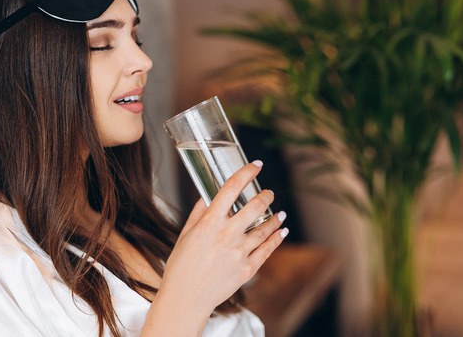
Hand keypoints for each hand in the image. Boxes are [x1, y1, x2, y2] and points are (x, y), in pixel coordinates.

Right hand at [144, 161, 286, 334]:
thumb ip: (198, 214)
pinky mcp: (247, 268)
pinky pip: (267, 249)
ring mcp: (239, 252)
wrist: (186, 298)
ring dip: (275, 218)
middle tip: (268, 192)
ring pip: (265, 228)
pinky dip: (277, 238)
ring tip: (279, 213)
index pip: (231, 189)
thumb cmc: (181, 267)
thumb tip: (207, 197)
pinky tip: (282, 231)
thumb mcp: (185, 235)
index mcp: (209, 223)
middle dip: (265, 196)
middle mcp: (227, 235)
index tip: (255, 165)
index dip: (246, 173)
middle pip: (254, 206)